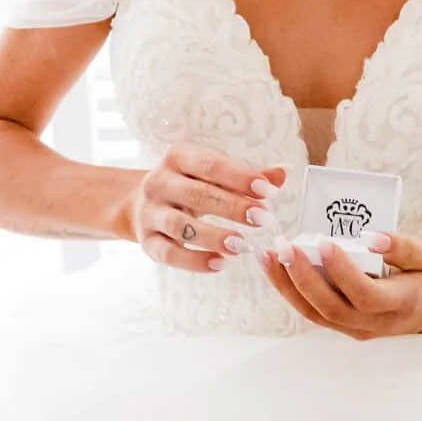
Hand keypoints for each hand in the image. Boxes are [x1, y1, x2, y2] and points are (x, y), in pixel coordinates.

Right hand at [127, 144, 285, 273]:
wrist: (139, 203)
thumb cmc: (187, 185)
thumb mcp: (211, 175)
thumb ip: (246, 176)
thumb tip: (282, 173)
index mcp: (178, 157)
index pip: (210, 165)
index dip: (240, 177)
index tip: (267, 191)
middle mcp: (159, 182)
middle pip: (197, 194)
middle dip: (232, 207)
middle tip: (262, 219)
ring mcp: (150, 213)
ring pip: (180, 225)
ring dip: (213, 236)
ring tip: (242, 244)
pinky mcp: (146, 241)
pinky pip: (168, 253)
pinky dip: (194, 261)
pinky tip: (220, 263)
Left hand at [258, 229, 421, 338]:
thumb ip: (402, 247)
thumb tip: (371, 237)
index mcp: (399, 303)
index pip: (364, 293)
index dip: (342, 271)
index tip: (325, 242)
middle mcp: (374, 322)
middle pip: (330, 308)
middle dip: (302, 278)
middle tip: (284, 247)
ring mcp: (356, 328)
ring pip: (315, 314)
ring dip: (287, 286)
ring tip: (268, 256)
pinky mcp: (342, 325)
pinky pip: (312, 311)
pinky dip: (291, 290)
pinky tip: (276, 266)